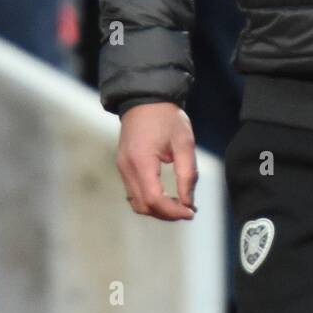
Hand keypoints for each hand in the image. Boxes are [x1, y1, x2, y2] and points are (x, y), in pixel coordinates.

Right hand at [116, 103, 197, 220]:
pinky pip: (134, 193)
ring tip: (179, 205)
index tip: (191, 212)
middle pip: (144, 205)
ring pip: (137, 203)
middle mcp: (127, 168)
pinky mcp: (123, 167)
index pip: (154, 199)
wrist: (145, 98)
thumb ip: (187, 173)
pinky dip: (150, 200)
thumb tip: (188, 203)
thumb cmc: (167, 117)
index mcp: (141, 161)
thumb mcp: (184, 142)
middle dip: (166, 214)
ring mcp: (122, 168)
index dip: (173, 211)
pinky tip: (167, 197)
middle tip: (188, 211)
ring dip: (157, 210)